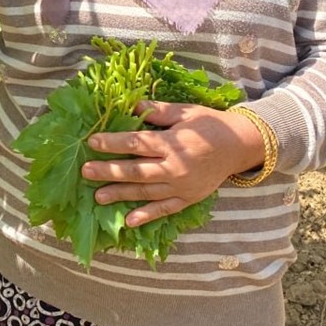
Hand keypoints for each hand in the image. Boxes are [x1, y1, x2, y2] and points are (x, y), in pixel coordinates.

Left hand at [82, 101, 265, 226]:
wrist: (239, 147)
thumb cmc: (210, 125)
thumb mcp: (185, 112)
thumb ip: (157, 111)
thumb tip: (132, 104)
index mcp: (172, 143)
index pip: (136, 144)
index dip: (113, 143)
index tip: (92, 142)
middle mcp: (174, 168)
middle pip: (136, 171)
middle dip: (108, 171)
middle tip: (86, 172)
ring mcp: (181, 187)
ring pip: (145, 193)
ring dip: (121, 194)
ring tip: (98, 197)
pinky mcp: (187, 199)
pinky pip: (164, 210)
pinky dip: (147, 216)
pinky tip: (129, 221)